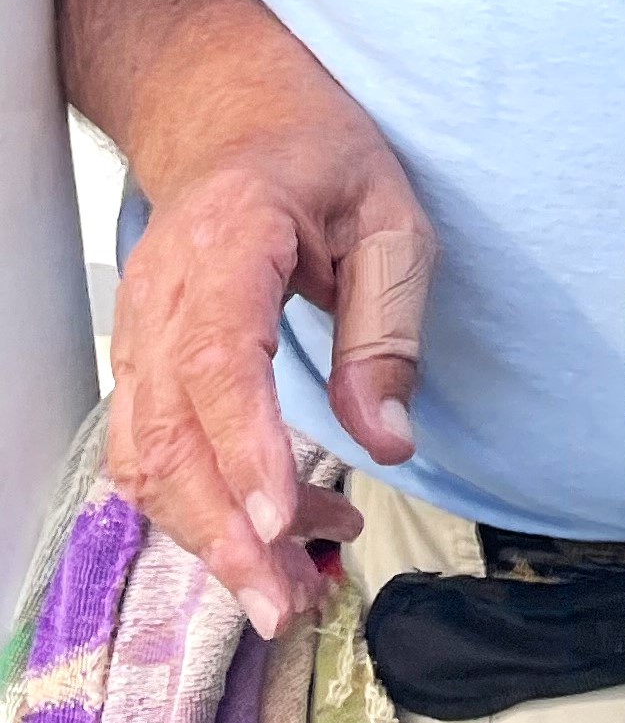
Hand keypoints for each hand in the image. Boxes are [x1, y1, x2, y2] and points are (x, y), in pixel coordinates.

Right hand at [107, 111, 431, 634]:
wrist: (235, 120)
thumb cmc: (317, 159)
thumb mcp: (389, 218)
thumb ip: (385, 328)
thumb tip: (387, 439)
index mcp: (224, 245)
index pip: (219, 363)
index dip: (242, 449)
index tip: (275, 522)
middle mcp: (159, 299)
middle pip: (169, 436)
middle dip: (225, 533)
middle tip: (292, 601)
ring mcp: (138, 336)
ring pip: (148, 461)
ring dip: (211, 538)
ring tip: (291, 589)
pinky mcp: (141, 367)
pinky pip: (148, 455)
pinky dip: (195, 512)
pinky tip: (258, 543)